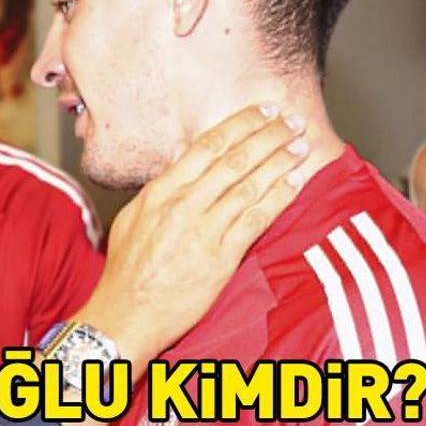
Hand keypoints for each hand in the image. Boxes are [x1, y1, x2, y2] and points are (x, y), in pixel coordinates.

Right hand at [74, 104, 308, 367]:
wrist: (126, 314)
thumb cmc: (127, 269)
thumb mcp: (133, 217)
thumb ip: (162, 185)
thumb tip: (184, 153)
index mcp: (160, 192)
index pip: (206, 146)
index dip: (239, 125)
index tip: (261, 112)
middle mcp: (182, 206)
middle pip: (234, 160)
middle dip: (268, 136)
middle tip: (292, 121)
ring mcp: (202, 231)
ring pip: (249, 186)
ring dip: (279, 162)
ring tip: (300, 146)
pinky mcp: (220, 258)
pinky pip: (255, 221)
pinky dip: (277, 199)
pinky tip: (293, 184)